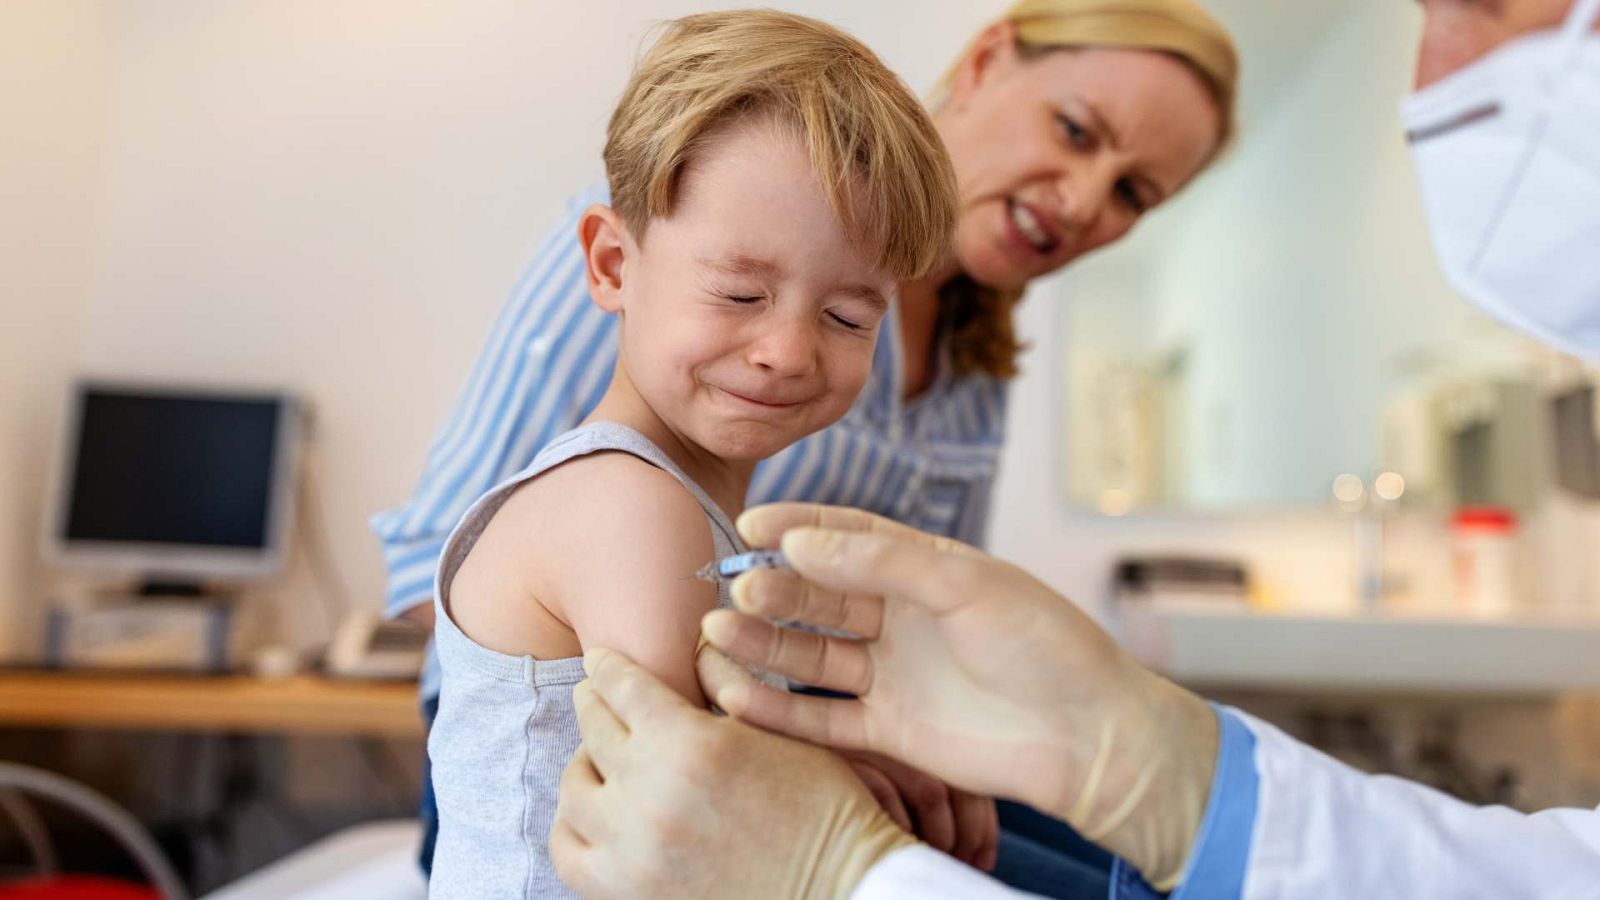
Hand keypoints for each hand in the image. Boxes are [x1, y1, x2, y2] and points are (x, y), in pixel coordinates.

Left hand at [551, 648, 917, 898]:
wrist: (839, 889)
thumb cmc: (824, 808)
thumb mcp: (784, 734)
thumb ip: (730, 688)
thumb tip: (692, 647)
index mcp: (692, 745)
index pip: (622, 688)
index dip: (608, 667)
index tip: (600, 661)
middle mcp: (651, 794)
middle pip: (594, 729)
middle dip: (595, 705)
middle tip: (597, 697)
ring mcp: (632, 849)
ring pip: (575, 788)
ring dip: (586, 764)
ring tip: (600, 759)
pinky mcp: (626, 892)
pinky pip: (568, 851)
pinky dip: (572, 826)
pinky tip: (594, 813)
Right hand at [696, 503, 1218, 889]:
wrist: (1091, 737)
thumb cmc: (1046, 645)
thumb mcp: (967, 583)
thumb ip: (883, 561)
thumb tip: (799, 540)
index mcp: (924, 571)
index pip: (847, 536)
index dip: (796, 527)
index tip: (748, 522)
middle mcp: (901, 619)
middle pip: (819, 597)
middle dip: (774, 589)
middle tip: (736, 588)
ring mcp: (892, 675)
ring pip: (811, 655)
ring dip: (764, 644)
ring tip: (719, 632)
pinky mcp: (888, 732)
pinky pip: (821, 718)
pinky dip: (778, 709)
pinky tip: (737, 694)